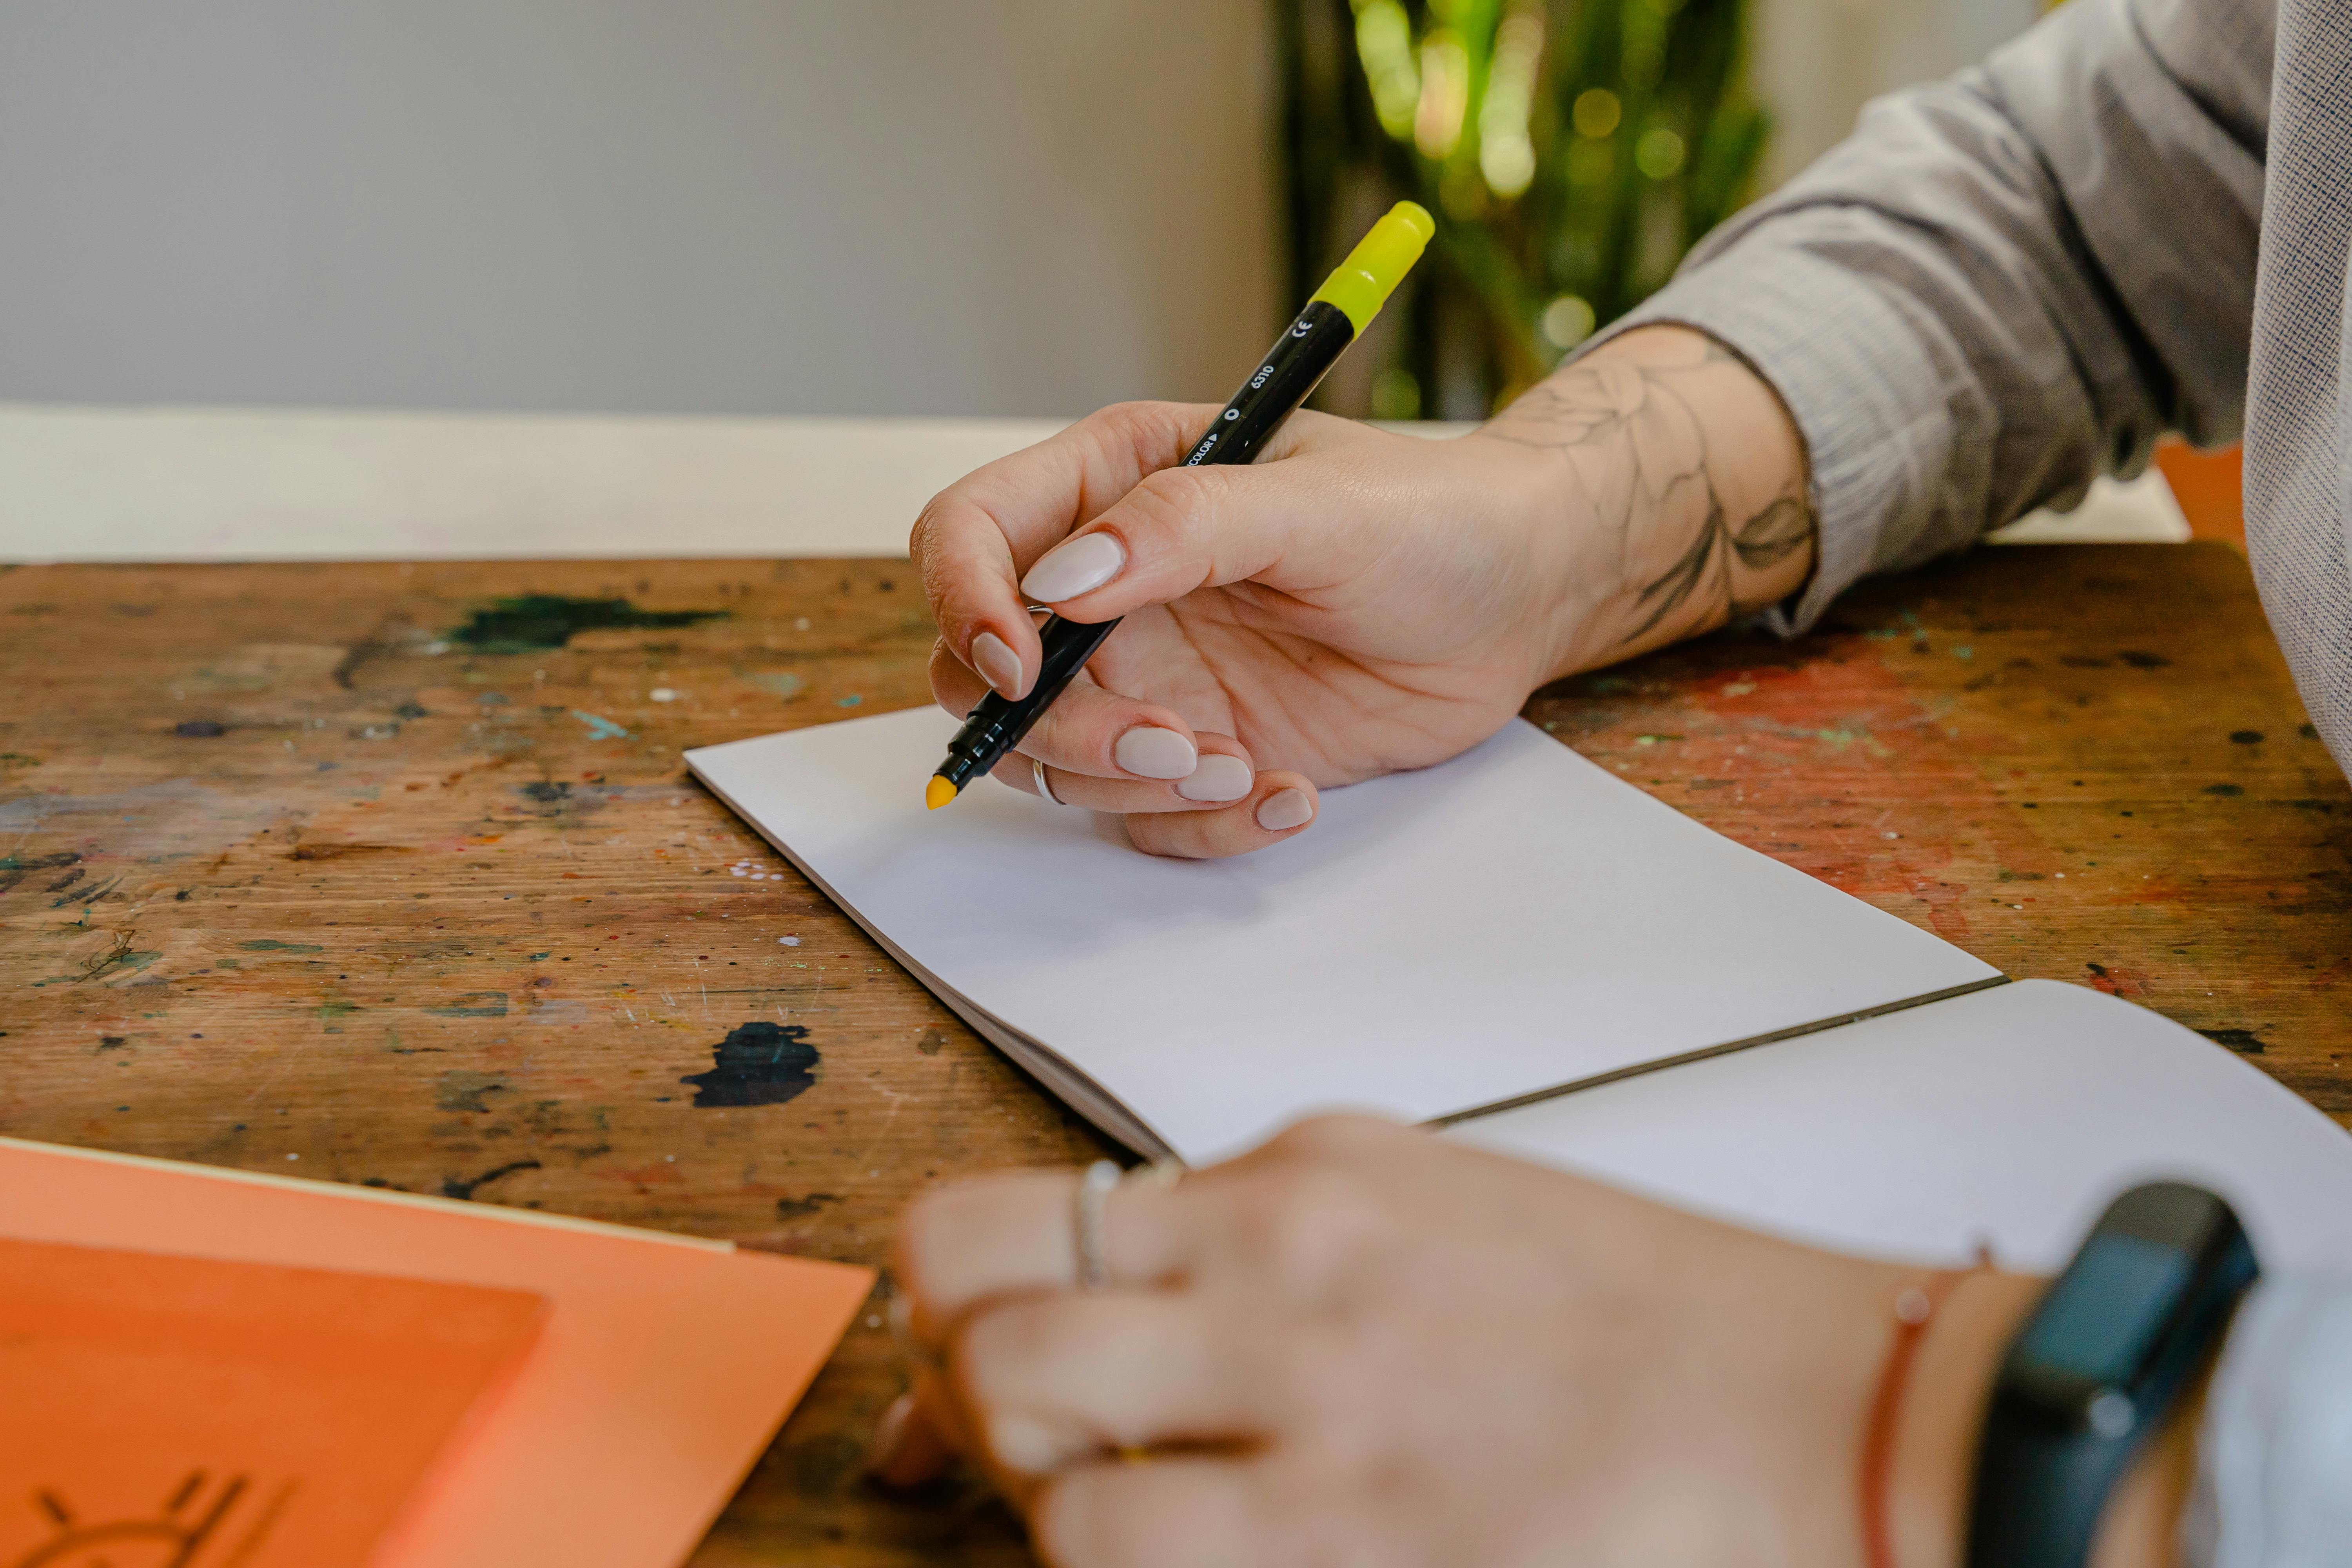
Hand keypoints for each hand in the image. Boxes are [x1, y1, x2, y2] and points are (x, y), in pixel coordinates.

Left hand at [876, 1117, 2201, 1567]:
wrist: (1829, 1415)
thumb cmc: (1649, 1324)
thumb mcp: (1439, 1211)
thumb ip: (1273, 1243)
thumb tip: (1128, 1298)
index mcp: (1307, 1173)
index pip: (1030, 1206)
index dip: (961, 1293)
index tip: (966, 1349)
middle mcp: (1281, 1257)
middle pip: (977, 1293)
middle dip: (957, 1374)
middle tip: (1006, 1439)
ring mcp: (1308, 1396)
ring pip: (1020, 1419)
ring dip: (1032, 1481)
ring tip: (1117, 1510)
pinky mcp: (1343, 1540)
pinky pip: (1114, 1551)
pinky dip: (1111, 1560)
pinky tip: (1192, 1557)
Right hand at [911, 327, 1814, 857]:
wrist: (1520, 597)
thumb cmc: (1429, 519)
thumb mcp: (1315, 505)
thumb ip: (1183, 527)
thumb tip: (1063, 580)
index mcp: (1116, 486)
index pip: (971, 533)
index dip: (967, 602)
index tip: (1025, 665)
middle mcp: (1111, 587)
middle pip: (990, 673)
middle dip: (1055, 729)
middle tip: (1169, 744)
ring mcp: (1149, 676)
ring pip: (1057, 761)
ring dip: (1134, 786)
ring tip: (1239, 766)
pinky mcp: (1199, 749)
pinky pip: (1146, 817)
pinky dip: (1206, 827)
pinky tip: (1290, 795)